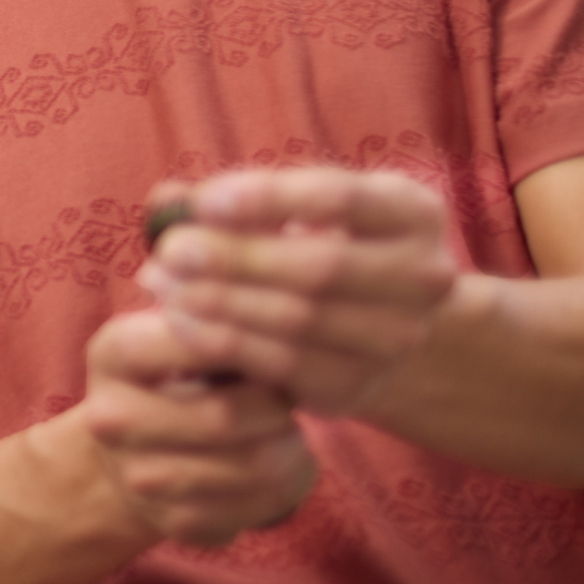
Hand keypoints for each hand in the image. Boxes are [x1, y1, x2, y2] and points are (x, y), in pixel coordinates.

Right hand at [83, 309, 317, 547]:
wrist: (134, 446)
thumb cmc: (177, 371)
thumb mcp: (182, 328)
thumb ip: (218, 312)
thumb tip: (269, 300)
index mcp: (112, 354)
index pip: (192, 339)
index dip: (250, 341)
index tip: (275, 341)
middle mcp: (111, 419)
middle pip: (225, 416)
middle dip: (277, 405)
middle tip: (289, 396)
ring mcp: (138, 477)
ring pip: (253, 468)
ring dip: (292, 447)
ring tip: (289, 429)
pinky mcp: (173, 522)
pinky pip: (257, 508)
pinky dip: (288, 484)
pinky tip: (281, 464)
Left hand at [140, 168, 459, 414]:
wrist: (368, 322)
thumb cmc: (317, 241)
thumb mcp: (295, 207)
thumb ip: (233, 198)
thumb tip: (168, 198)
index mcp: (414, 213)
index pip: (340, 198)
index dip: (268, 199)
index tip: (203, 202)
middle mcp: (424, 278)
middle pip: (321, 267)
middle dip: (236, 258)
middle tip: (171, 248)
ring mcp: (399, 340)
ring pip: (299, 320)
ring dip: (219, 301)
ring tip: (159, 280)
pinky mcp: (359, 386)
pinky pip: (284, 366)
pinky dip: (225, 342)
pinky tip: (179, 321)